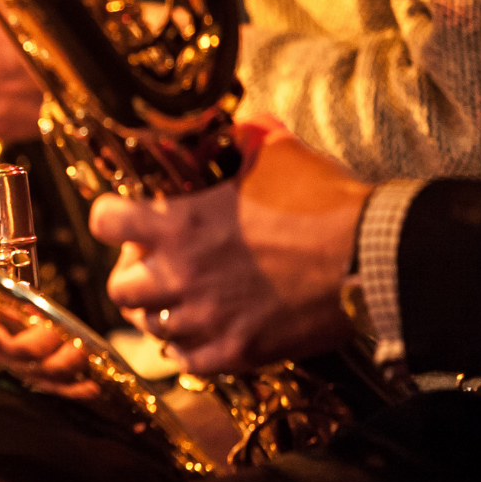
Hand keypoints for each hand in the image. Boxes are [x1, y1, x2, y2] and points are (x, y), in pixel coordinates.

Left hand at [86, 122, 371, 374]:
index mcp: (180, 225)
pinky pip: (185, 359)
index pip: (104, 222)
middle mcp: (181, 275)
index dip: (112, 217)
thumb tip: (240, 123)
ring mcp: (206, 319)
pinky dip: (190, 346)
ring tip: (185, 297)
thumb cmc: (327, 204)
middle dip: (134, 273)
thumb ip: (245, 137)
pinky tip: (208, 328)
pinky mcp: (234, 352)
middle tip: (160, 264)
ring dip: (161, 310)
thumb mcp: (279, 153)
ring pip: (149, 325)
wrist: (376, 258)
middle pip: (118, 286)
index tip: (128, 218)